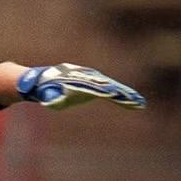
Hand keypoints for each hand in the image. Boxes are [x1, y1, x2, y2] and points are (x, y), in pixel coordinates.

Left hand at [17, 63, 146, 109]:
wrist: (41, 80)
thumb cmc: (43, 90)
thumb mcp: (46, 94)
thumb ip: (52, 97)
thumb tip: (52, 100)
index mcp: (78, 80)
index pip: (96, 87)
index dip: (107, 92)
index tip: (117, 96)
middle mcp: (87, 77)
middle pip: (108, 86)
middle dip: (122, 93)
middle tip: (137, 101)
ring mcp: (91, 79)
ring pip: (111, 87)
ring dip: (125, 95)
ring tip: (139, 103)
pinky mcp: (93, 83)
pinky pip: (109, 88)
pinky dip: (121, 94)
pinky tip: (132, 100)